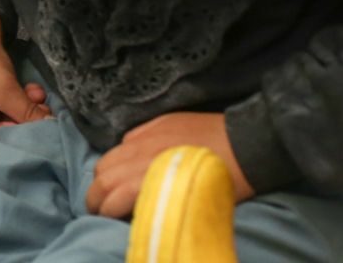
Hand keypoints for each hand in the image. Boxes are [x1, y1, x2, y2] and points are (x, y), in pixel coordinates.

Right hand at [0, 11, 50, 137]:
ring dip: (20, 108)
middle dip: (21, 118)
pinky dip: (10, 103)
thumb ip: (28, 114)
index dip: (20, 132)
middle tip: (44, 107)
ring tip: (36, 94)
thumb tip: (51, 128)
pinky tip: (25, 92)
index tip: (45, 127)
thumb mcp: (7, 90)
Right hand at [86, 112, 252, 218]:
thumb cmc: (223, 183)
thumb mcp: (188, 201)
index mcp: (147, 180)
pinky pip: (126, 138)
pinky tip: (131, 161)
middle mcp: (140, 157)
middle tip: (99, 207)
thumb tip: (139, 209)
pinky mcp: (156, 123)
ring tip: (109, 185)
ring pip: (108, 156)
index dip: (103, 212)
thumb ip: (156, 201)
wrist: (247, 145)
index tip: (106, 220)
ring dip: (103, 173)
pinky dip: (121, 152)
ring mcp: (146, 137)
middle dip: (95, 195)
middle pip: (101, 176)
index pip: (109, 199)